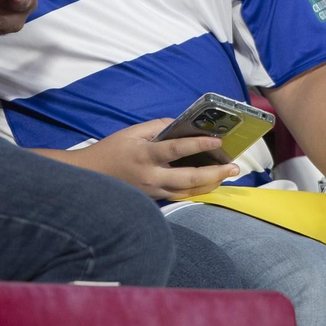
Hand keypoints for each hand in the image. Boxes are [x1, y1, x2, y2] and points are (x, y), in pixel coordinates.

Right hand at [69, 119, 239, 199]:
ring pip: (188, 192)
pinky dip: (197, 191)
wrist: (90, 176)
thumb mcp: (132, 132)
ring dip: (211, 184)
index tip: (218, 140)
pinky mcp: (154, 199)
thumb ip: (158, 127)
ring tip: (227, 176)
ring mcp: (153, 191)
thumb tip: (182, 126)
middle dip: (215, 173)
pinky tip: (210, 184)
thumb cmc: (112, 150)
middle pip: (189, 178)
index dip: (198, 144)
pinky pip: (180, 196)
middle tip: (234, 168)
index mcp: (145, 155)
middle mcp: (151, 176)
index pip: (176, 150)